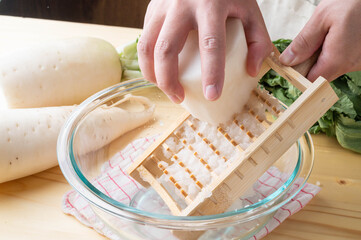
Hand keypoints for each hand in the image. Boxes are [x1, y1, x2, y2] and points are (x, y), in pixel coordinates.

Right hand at [137, 0, 271, 102]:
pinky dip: (149, 59)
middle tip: (179, 98)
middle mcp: (181, 4)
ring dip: (152, 73)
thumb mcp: (249, 9)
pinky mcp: (152, 8)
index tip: (212, 96)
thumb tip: (250, 71)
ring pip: (146, 46)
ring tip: (165, 88)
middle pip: (166, 49)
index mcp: (211, 5)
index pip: (210, 44)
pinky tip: (159, 70)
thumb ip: (258, 39)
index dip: (211, 73)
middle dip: (168, 81)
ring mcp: (162, 5)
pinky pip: (145, 38)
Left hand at [280, 0, 360, 81]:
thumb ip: (304, 42)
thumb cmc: (355, 2)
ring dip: (325, 56)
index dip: (299, 73)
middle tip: (312, 42)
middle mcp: (351, 65)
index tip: (292, 62)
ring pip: (333, 67)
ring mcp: (360, 62)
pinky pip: (344, 60)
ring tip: (328, 35)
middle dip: (311, 63)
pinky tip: (340, 36)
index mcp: (338, 60)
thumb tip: (288, 60)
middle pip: (322, 75)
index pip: (310, 81)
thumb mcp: (322, 17)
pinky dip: (337, 51)